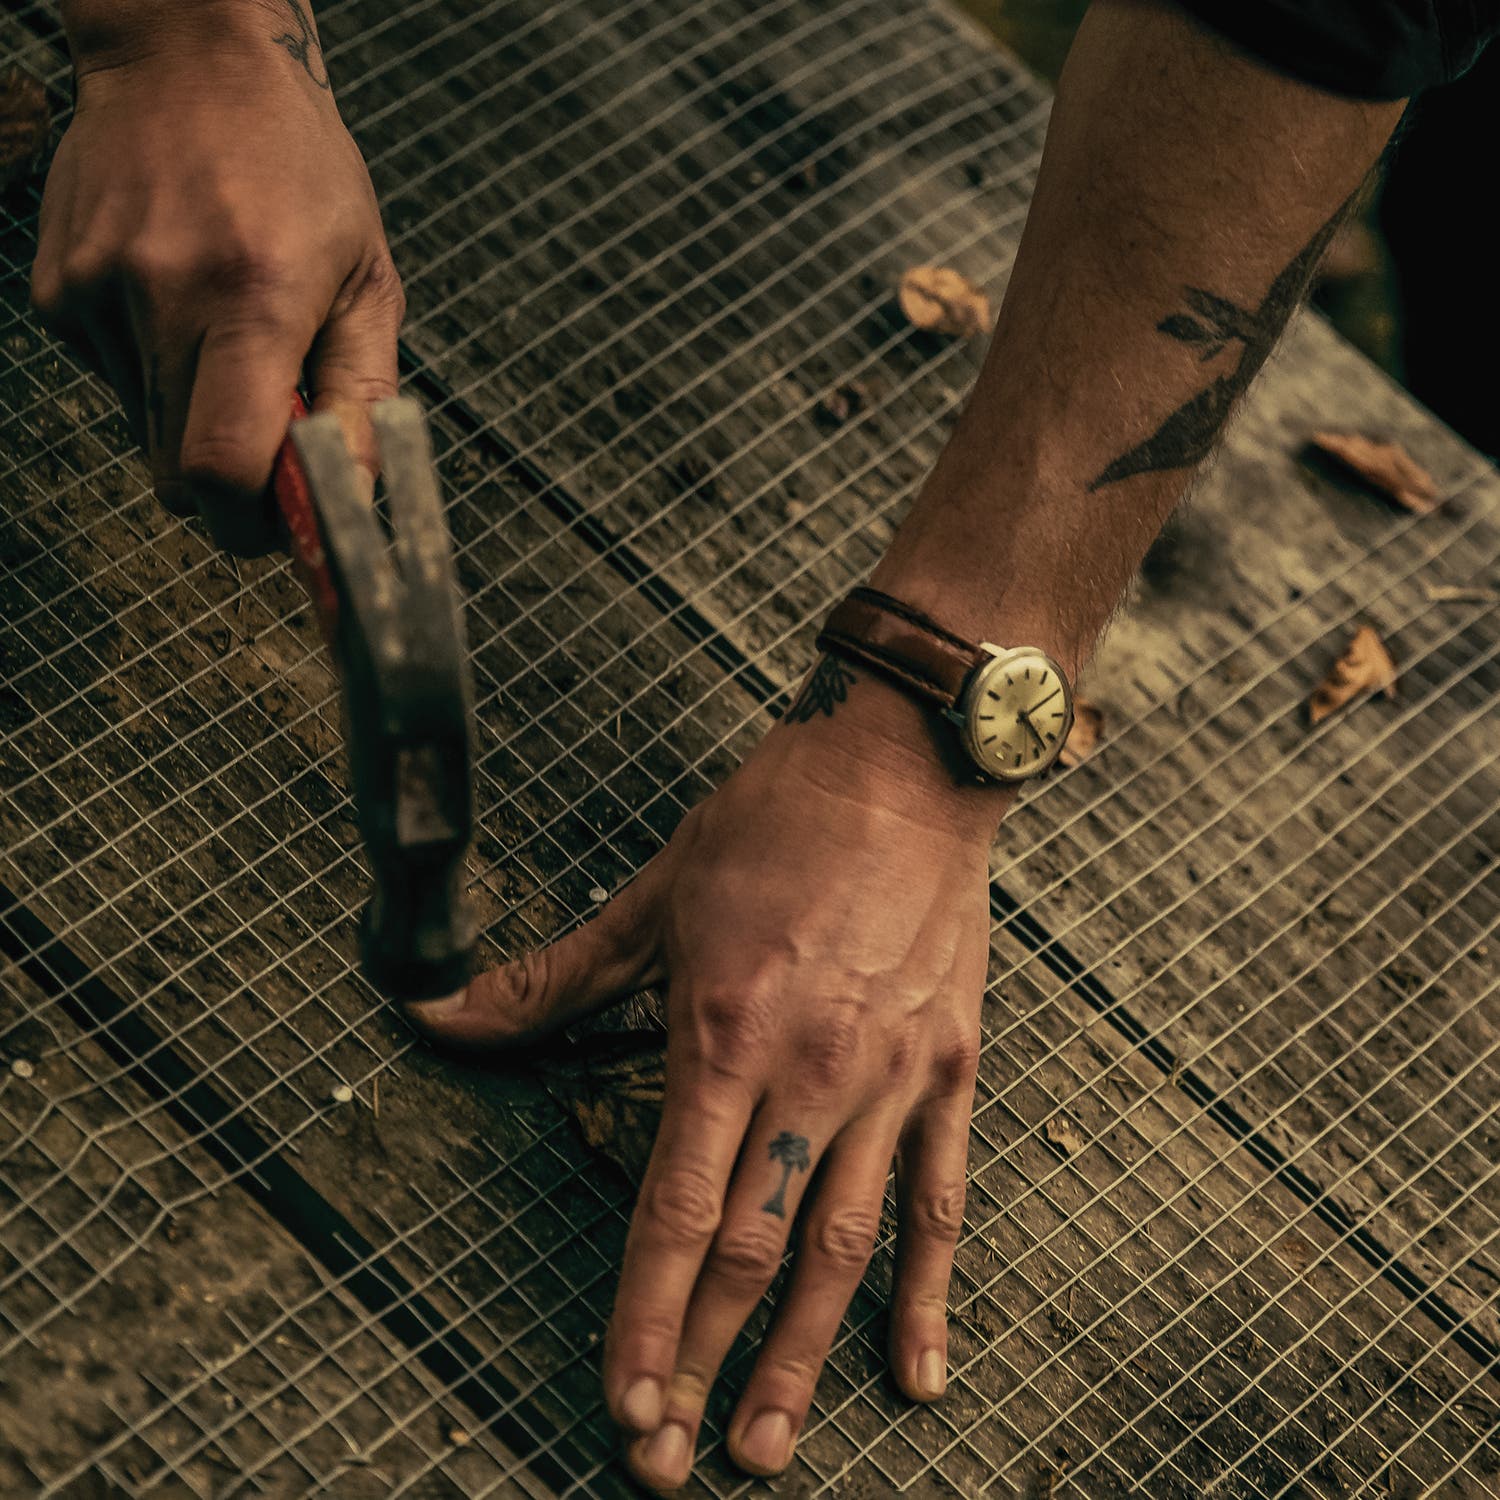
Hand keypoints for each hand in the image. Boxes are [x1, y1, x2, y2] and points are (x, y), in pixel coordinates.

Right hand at [31, 1, 403, 551]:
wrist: (188, 57)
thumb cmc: (300, 169)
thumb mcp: (367, 281)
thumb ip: (362, 397)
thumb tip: (352, 494)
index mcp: (253, 298)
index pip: (220, 468)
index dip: (250, 522)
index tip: (285, 519)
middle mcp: (162, 296)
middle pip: (177, 471)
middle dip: (230, 482)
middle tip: (272, 434)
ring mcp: (96, 293)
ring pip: (144, 432)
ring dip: (194, 417)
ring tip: (227, 331)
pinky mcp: (58, 292)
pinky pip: (115, 382)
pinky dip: (154, 372)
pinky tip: (180, 300)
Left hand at [408, 665, 1006, 1489]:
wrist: (903, 766)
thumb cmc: (777, 821)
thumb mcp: (655, 894)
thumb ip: (549, 977)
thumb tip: (439, 1010)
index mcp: (724, 1031)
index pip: (674, 1210)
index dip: (646, 1319)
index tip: (626, 1401)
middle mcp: (808, 1074)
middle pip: (751, 1250)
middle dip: (707, 1365)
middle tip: (676, 1459)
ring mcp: (889, 1081)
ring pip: (842, 1249)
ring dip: (803, 1358)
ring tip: (772, 1445)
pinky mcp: (950, 1073)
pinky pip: (941, 1202)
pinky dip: (929, 1294)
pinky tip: (916, 1371)